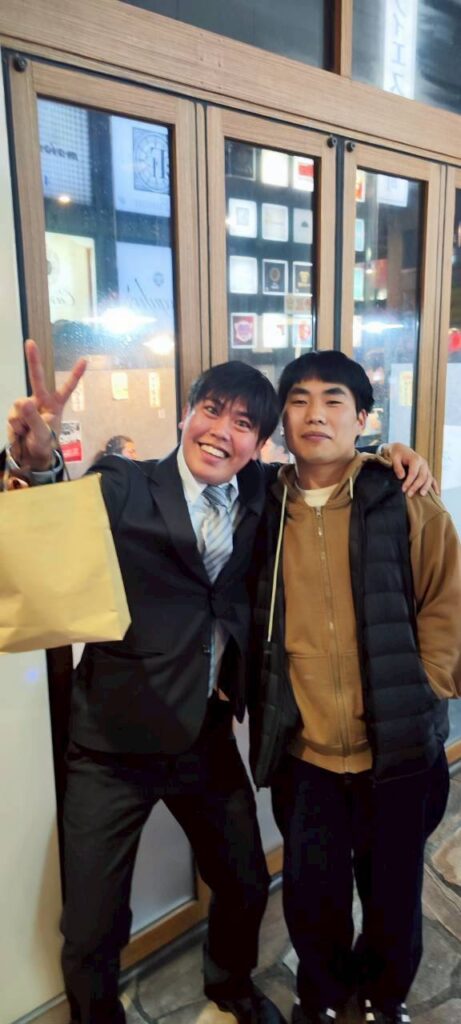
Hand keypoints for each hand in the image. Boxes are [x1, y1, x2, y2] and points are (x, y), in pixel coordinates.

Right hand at [7, 339, 85, 469]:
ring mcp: (28, 406)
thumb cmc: (43, 443)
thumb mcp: (42, 434)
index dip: (75, 375)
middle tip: (30, 342)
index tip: (85, 360)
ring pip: (19, 405)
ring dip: (21, 421)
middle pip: (37, 378)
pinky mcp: (16, 413)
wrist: (30, 456)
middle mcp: (41, 401)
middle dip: (33, 360)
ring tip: (27, 433)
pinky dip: (14, 426)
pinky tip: (20, 433)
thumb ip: (33, 419)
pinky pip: (12, 415)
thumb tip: (23, 402)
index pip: (67, 388)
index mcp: (55, 405)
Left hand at [385, 442, 438, 496]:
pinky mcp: (427, 471)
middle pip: (422, 476)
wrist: (401, 450)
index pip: (413, 473)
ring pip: (429, 478)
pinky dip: (435, 486)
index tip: (403, 489)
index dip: (409, 482)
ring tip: (422, 494)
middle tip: (409, 495)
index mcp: (415, 459)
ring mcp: (426, 467)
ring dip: (426, 487)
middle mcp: (423, 463)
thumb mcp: (394, 458)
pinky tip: (436, 494)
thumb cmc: (397, 454)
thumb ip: (397, 467)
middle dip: (416, 486)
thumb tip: (401, 477)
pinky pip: (433, 479)